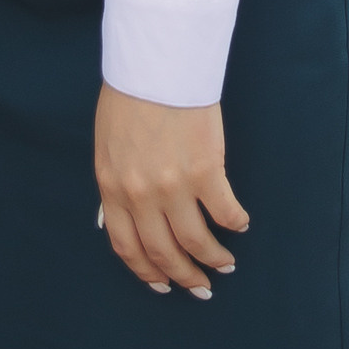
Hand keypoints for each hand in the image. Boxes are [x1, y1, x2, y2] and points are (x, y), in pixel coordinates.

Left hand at [94, 84, 247, 295]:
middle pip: (164, 253)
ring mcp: (173, 186)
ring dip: (213, 259)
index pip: (127, 247)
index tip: (162, 285)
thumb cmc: (129, 95)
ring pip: (196, 242)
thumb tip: (128, 215)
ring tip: (225, 263)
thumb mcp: (108, 145)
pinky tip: (240, 224)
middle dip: (184, 277)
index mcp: (112, 187)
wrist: (154, 61)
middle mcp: (140, 195)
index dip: (147, 273)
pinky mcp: (206, 171)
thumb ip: (118, 182)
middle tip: (200, 287)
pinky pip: (224, 212)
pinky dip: (234, 223)